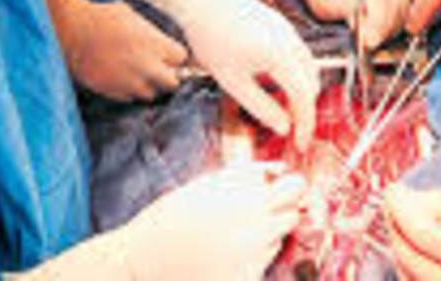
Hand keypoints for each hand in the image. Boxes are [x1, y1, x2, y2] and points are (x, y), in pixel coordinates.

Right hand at [17, 163, 303, 280]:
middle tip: (253, 212)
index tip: (277, 188)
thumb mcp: (209, 182)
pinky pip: (262, 263)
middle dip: (279, 211)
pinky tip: (223, 255)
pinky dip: (251, 259)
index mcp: (247, 199)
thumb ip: (250, 173)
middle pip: (292, 215)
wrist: (144, 260)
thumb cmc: (174, 215)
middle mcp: (256, 229)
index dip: (289, 187)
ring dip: (264, 235)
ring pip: (277, 240)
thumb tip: (281, 170)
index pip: (296, 188)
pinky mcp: (247, 280)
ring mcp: (252, 259)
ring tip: (228, 234)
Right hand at [41, 0, 186, 101]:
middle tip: (158, 69)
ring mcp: (131, 82)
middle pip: (173, 82)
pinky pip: (130, 97)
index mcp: (156, 44)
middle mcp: (148, 67)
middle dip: (168, 75)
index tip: (169, 55)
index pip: (182, 58)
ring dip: (148, 86)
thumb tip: (160, 41)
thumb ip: (151, 34)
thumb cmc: (103, 17)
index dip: (175, 56)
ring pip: (151, 94)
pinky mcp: (115, 92)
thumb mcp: (134, 17)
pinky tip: (120, 77)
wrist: (73, 32)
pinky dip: (128, 90)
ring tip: (136, 73)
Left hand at [111, 0, 320, 149]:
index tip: (301, 144)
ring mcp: (287, 29)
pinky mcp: (279, 23)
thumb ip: (261, 106)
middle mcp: (291, 41)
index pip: (305, 98)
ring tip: (281, 107)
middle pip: (312, 83)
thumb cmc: (211, 36)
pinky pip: (298, 53)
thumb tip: (283, 126)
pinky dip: (294, 73)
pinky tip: (273, 81)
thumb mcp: (232, 81)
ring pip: (308, 67)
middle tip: (290, 129)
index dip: (306, 124)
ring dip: (300, 90)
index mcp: (281, 56)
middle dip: (305, 108)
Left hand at [384, 186, 440, 280]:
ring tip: (403, 223)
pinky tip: (417, 250)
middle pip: (404, 255)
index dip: (397, 206)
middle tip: (394, 203)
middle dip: (393, 225)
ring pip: (407, 276)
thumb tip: (411, 201)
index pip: (414, 230)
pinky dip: (411, 268)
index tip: (393, 189)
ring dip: (399, 247)